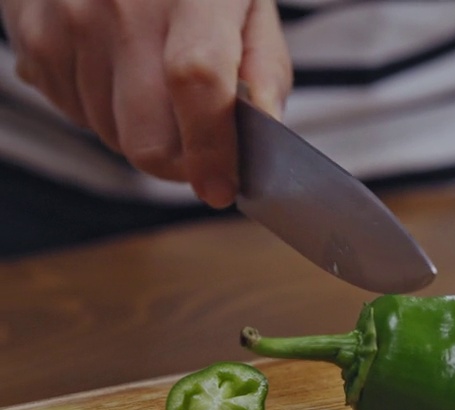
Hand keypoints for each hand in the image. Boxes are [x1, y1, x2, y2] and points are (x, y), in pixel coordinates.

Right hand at [0, 0, 291, 207]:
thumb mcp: (246, 3)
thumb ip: (264, 67)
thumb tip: (265, 128)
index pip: (198, 83)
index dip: (210, 149)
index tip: (222, 189)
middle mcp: (123, 6)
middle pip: (147, 136)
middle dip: (180, 163)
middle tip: (199, 150)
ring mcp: (70, 20)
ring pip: (109, 134)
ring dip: (139, 133)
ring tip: (153, 88)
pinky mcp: (33, 34)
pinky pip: (72, 112)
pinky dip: (100, 110)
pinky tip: (116, 71)